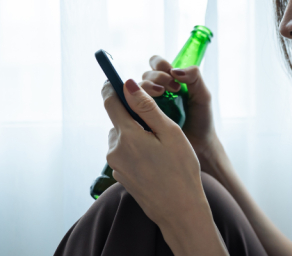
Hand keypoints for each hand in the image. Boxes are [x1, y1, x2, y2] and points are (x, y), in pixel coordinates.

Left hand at [102, 79, 225, 254]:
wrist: (180, 211)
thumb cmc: (181, 171)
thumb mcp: (170, 133)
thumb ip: (147, 107)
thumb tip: (128, 84)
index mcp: (126, 135)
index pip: (110, 101)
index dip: (114, 87)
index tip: (119, 80)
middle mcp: (114, 150)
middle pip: (119, 120)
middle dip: (135, 118)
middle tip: (160, 128)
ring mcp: (116, 165)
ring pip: (123, 138)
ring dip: (137, 136)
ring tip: (161, 150)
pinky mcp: (120, 177)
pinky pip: (125, 154)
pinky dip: (137, 152)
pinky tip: (156, 163)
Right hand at [140, 55, 222, 171]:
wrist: (200, 146)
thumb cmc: (202, 120)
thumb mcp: (203, 96)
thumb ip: (195, 78)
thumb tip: (175, 70)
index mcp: (170, 80)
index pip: (157, 63)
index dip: (160, 65)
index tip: (174, 77)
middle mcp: (156, 91)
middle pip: (146, 76)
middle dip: (156, 78)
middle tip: (170, 89)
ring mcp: (148, 105)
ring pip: (136, 90)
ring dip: (146, 89)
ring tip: (160, 96)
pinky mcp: (141, 119)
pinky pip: (131, 108)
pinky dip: (135, 105)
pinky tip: (146, 110)